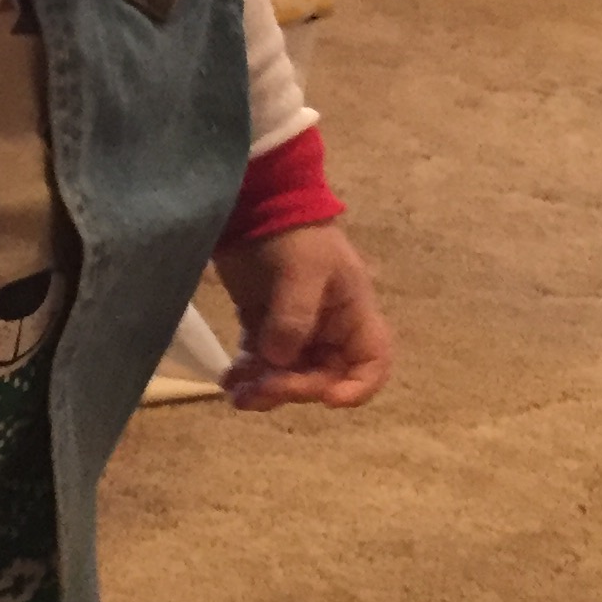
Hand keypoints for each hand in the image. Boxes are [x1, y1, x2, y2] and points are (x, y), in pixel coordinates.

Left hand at [209, 223, 394, 414]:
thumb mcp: (303, 269)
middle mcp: (328, 330)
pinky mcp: (262, 326)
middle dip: (295, 388)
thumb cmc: (294, 233)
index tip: (327, 398)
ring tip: (237, 393)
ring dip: (266, 390)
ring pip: (287, 376)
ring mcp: (294, 330)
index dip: (357, 388)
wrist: (258, 203)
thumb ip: (294, 317)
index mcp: (353, 315)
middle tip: (263, 387)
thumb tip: (278, 360)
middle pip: (322, 378)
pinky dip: (247, 376)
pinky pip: (260, 364)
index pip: (371, 364)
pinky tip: (229, 380)